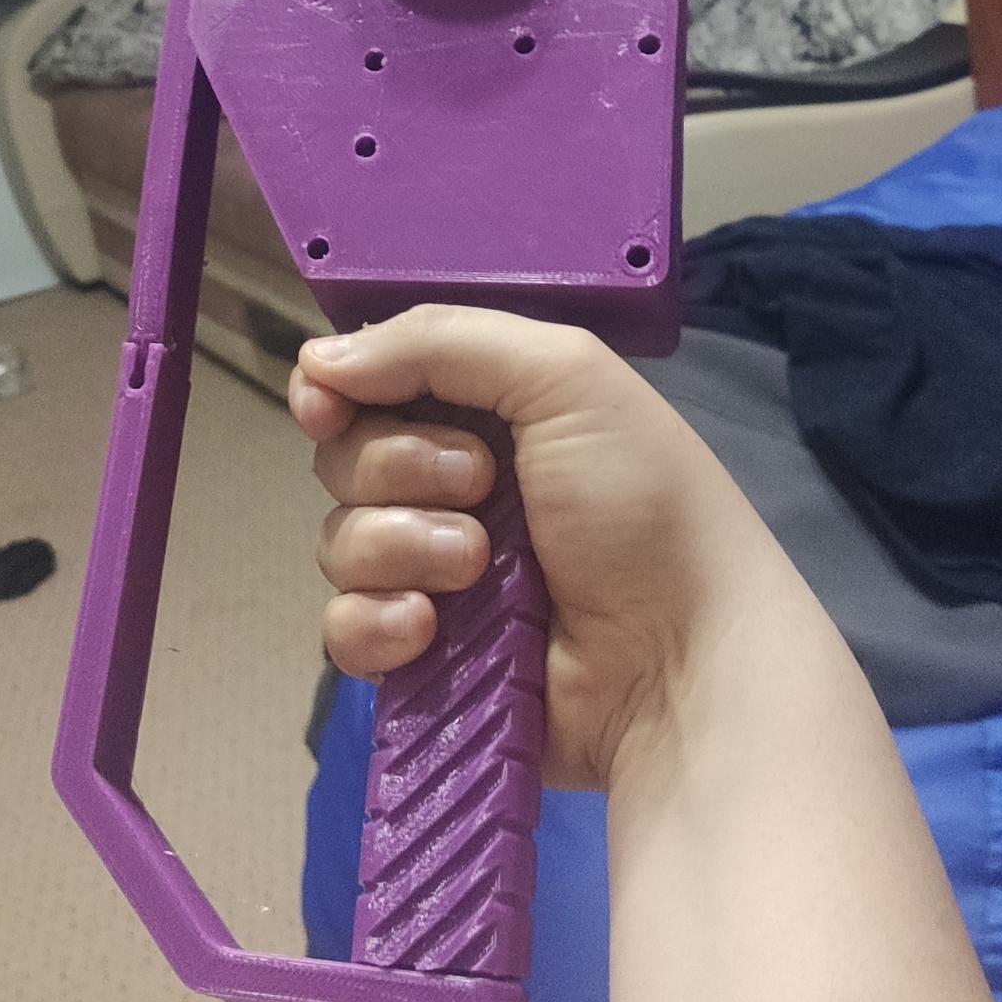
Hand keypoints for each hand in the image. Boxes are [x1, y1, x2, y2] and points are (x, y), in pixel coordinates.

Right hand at [290, 303, 774, 791]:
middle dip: (397, 467)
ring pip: (341, 542)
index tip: (327, 405)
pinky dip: (375, 624)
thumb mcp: (566, 377)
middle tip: (480, 485)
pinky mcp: (423, 657)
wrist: (683, 660)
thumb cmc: (643, 504)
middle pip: (347, 458)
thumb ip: (441, 341)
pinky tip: (429, 630)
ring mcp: (435, 577)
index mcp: (490, 411)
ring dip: (401, 546)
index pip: (373, 382)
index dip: (335, 390)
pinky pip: (344, 629)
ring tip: (477, 569)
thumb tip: (319, 359)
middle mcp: (455, 486)